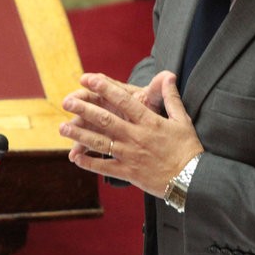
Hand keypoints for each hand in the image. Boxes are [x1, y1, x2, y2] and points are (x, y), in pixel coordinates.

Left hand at [59, 72, 203, 196]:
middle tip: (66, 101)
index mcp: (149, 121)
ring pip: (101, 143)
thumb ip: (171, 98)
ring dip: (80, 135)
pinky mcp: (129, 173)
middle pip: (106, 120)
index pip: (123, 101)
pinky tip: (76, 157)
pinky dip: (89, 162)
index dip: (105, 88)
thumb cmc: (188, 148)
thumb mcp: (182, 120)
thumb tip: (168, 76)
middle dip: (84, 110)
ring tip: (63, 128)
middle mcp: (136, 137)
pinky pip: (105, 167)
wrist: (192, 179)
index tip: (89, 79)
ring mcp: (131, 155)